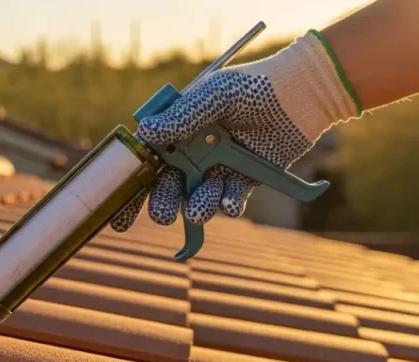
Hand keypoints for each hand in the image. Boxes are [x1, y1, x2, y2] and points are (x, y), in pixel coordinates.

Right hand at [110, 31, 359, 231]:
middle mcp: (194, 153)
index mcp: (177, 132)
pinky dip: (230, 205)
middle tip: (162, 216)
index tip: (120, 217)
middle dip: (162, 205)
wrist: (299, 94)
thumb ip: (181, 117)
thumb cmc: (251, 86)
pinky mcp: (245, 180)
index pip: (147, 163)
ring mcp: (219, 168)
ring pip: (199, 198)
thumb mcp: (212, 95)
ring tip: (199, 211)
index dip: (132, 190)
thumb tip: (146, 133)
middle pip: (169, 187)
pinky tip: (231, 204)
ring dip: (196, 207)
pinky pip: (231, 200)